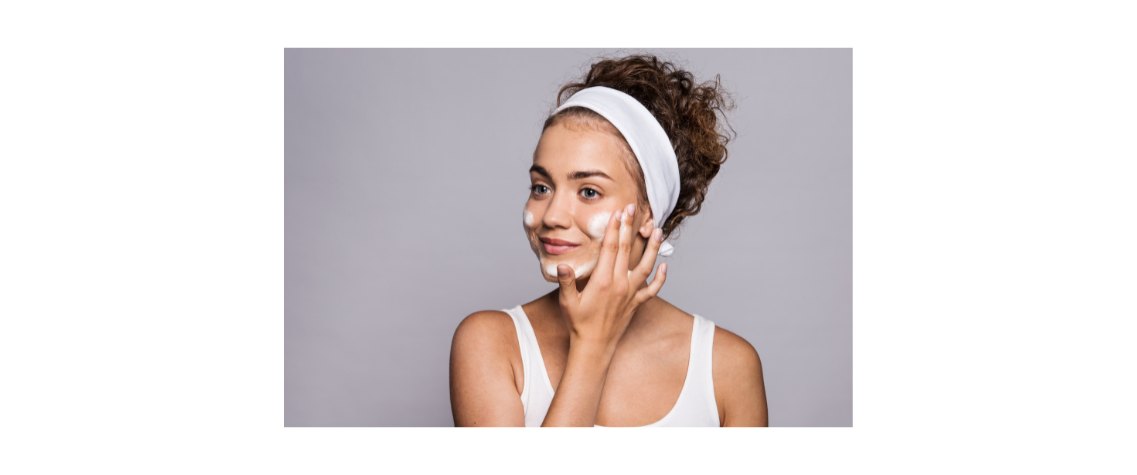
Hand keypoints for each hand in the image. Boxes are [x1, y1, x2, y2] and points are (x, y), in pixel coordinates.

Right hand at [555, 203, 667, 352]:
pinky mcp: (636, 304)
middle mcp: (619, 285)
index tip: (618, 212)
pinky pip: (652, 290)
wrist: (594, 347)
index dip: (614, 228)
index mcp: (602, 281)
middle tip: (634, 208)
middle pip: (626, 250)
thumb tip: (563, 265)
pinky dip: (661, 279)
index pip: (610, 248)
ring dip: (652, 248)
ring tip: (657, 230)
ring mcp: (630, 294)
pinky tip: (664, 266)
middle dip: (630, 228)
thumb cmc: (578, 324)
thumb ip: (567, 281)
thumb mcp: (567, 302)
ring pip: (646, 266)